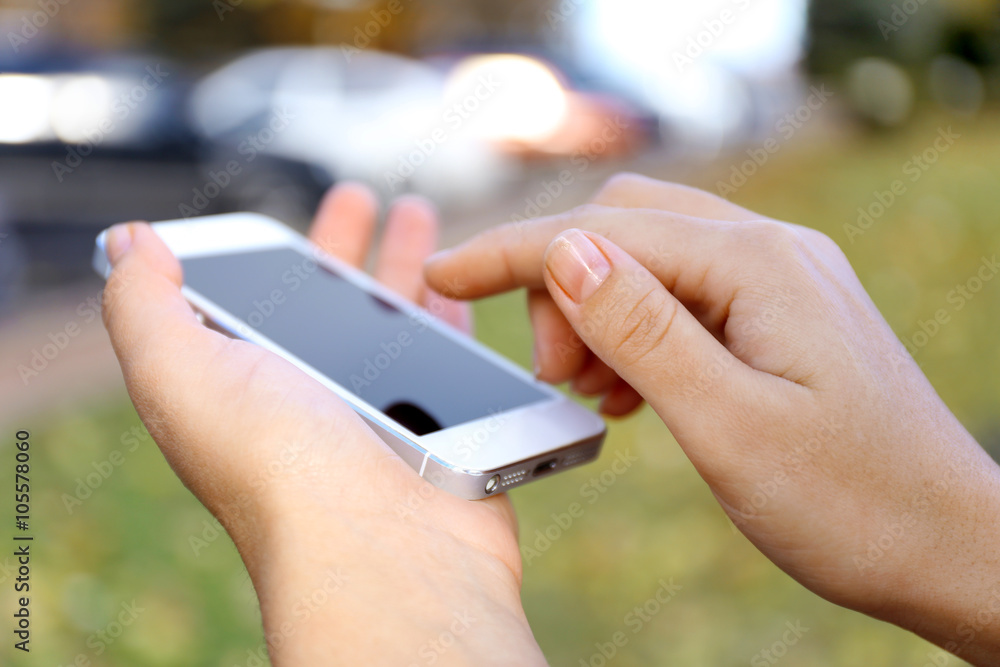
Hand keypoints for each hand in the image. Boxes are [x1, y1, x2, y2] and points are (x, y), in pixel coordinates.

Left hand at [100, 184, 544, 665]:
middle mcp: (314, 400)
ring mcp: (384, 412)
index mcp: (249, 387)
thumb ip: (145, 306)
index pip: (256, 304)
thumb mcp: (182, 375)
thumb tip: (130, 242)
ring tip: (421, 216)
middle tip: (359, 196)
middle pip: (329, 303)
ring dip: (405, 262)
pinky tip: (459, 282)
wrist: (384, 554)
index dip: (267, 257)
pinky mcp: (445, 422)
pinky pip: (450, 350)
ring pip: (394, 318)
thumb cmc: (282, 470)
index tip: (282, 218)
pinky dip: (452, 310)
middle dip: (343, 243)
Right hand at [425, 173, 999, 662]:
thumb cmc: (854, 503)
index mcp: (759, 266)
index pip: (603, 232)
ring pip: (649, 258)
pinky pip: (684, 293)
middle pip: (623, 228)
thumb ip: (643, 329)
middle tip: (558, 379)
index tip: (439, 274)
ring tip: (595, 394)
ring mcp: (780, 279)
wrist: (950, 546)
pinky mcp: (780, 314)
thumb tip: (564, 251)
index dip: (510, 251)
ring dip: (598, 312)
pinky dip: (636, 329)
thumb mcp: (730, 425)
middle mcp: (771, 252)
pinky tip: (633, 393)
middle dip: (561, 288)